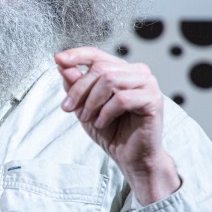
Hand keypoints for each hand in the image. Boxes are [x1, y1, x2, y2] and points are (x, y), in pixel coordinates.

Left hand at [55, 47, 179, 204]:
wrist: (130, 157)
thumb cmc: (111, 131)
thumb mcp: (85, 106)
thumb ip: (76, 85)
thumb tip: (63, 65)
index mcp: (121, 70)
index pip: (96, 54)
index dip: (76, 55)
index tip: (58, 60)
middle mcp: (136, 72)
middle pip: (100, 68)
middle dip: (80, 89)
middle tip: (69, 108)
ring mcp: (147, 84)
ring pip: (110, 80)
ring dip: (92, 101)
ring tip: (88, 118)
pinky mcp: (153, 99)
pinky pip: (122, 98)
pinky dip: (106, 112)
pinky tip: (102, 123)